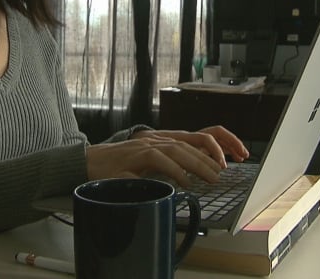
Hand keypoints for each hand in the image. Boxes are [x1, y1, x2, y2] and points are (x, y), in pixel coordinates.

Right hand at [85, 126, 248, 186]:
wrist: (86, 164)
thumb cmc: (117, 168)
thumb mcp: (148, 166)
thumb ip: (168, 167)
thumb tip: (191, 177)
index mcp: (164, 139)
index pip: (198, 135)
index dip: (219, 144)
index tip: (234, 158)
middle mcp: (157, 137)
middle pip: (192, 141)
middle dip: (213, 156)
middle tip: (225, 173)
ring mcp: (145, 144)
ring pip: (179, 149)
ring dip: (198, 164)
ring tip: (212, 178)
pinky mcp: (134, 155)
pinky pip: (160, 160)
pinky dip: (174, 171)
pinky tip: (185, 183)